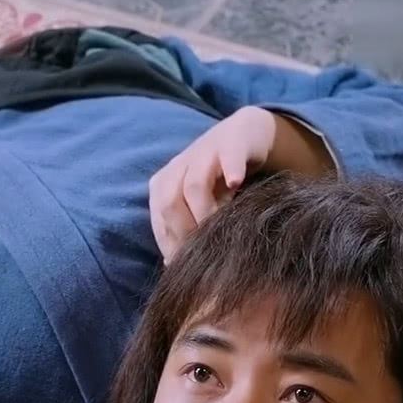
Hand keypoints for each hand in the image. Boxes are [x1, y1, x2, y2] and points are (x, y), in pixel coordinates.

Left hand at [149, 106, 332, 260]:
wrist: (243, 135)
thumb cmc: (217, 180)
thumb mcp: (195, 206)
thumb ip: (183, 229)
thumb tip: (172, 265)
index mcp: (163, 185)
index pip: (160, 221)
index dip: (173, 245)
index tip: (190, 266)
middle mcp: (177, 167)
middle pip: (169, 203)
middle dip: (187, 231)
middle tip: (208, 250)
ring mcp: (204, 152)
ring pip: (193, 184)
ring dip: (206, 211)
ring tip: (223, 227)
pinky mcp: (232, 141)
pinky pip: (228, 155)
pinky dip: (230, 168)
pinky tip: (237, 183)